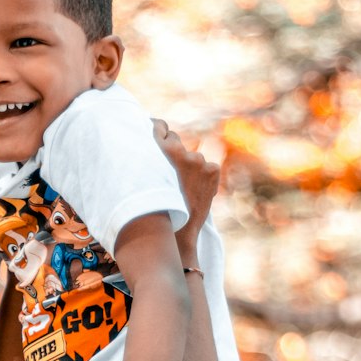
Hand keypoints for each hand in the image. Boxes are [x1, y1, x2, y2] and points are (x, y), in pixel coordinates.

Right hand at [152, 120, 219, 258]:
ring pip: (193, 158)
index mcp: (158, 152)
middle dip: (175, 152)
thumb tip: (157, 142)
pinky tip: (197, 192)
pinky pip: (209, 168)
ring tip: (183, 190)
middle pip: (177, 141)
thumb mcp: (149, 181)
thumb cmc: (156, 209)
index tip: (158, 130)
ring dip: (190, 170)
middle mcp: (178, 151)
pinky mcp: (212, 169)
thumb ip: (154, 162)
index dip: (159, 131)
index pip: (160, 128)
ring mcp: (197, 160)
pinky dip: (205, 179)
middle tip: (171, 171)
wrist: (177, 233)